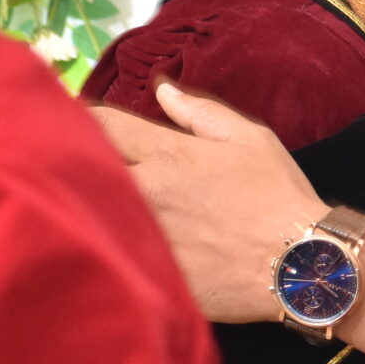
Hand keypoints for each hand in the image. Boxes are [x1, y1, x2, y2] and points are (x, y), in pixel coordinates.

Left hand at [93, 82, 323, 324]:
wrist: (301, 264)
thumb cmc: (278, 195)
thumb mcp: (250, 139)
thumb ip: (199, 112)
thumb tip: (161, 88)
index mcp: (167, 153)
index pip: (102, 124)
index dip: (81, 117)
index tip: (71, 119)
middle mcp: (145, 191)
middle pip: (81, 168)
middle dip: (71, 160)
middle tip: (63, 158)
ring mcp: (142, 235)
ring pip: (87, 212)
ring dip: (80, 202)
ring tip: (73, 201)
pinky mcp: (145, 275)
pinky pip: (108, 254)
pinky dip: (101, 245)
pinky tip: (100, 246)